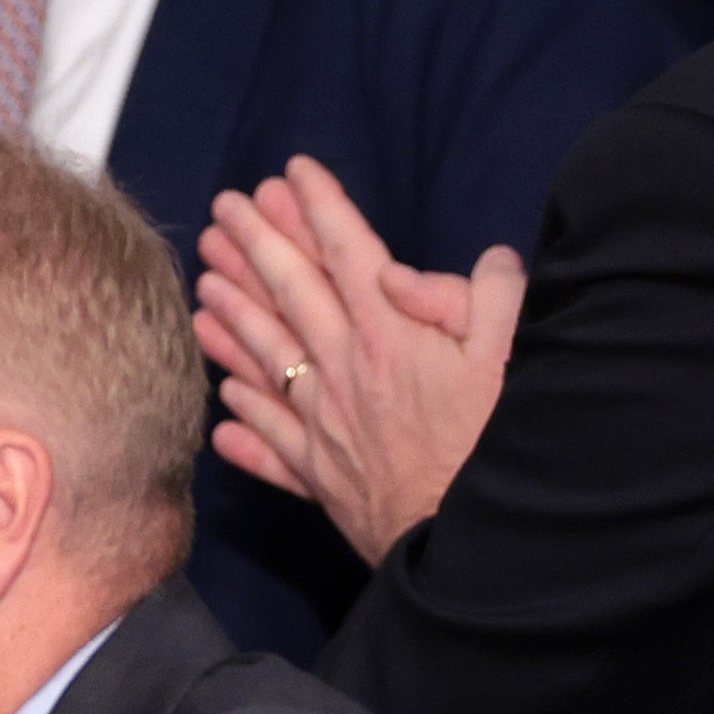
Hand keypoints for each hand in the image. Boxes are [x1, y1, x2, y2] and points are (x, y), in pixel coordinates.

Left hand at [190, 155, 521, 564]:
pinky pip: (267, 439)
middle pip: (289, 293)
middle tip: (222, 209)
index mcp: (391, 333)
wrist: (477, 541)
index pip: (345, 251)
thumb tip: (430, 267)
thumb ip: (481, 297)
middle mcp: (344, 370)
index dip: (317, 206)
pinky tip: (221, 396)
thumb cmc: (503, 443)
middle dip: (255, 243)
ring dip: (231, 317)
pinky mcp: (319, 476)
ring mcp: (323, 424)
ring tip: (203, 283)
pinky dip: (241, 415)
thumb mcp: (511, 354)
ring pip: (265, 358)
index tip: (291, 171)